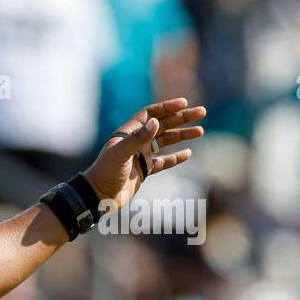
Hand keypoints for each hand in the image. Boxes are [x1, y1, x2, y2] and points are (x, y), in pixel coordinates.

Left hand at [82, 98, 206, 210]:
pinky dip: (175, 158)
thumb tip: (156, 121)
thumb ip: (138, 138)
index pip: (150, 114)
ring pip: (165, 142)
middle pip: (162, 125)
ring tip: (200, 131)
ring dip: (182, 135)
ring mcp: (140, 156)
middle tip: (201, 112)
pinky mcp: (143, 170)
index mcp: (128, 133)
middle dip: (181, 118)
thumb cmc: (105, 173)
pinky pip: (163, 162)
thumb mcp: (120, 153)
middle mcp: (135, 142)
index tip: (184, 103)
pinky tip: (188, 153)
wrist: (99, 196)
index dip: (167, 107)